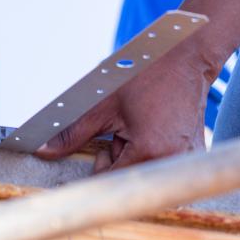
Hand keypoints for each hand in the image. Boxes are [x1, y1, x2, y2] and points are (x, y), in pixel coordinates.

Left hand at [35, 47, 210, 172]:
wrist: (186, 59)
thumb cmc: (146, 76)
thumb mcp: (104, 104)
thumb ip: (73, 133)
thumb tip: (44, 151)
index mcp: (148, 151)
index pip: (110, 180)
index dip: (98, 164)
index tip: (99, 148)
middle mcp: (171, 161)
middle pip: (128, 175)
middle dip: (118, 156)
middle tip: (122, 130)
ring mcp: (187, 159)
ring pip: (145, 169)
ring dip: (136, 153)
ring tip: (142, 126)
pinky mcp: (196, 154)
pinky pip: (164, 163)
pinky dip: (155, 150)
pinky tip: (157, 128)